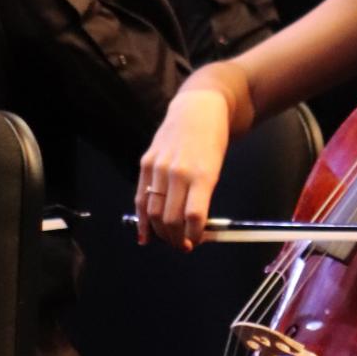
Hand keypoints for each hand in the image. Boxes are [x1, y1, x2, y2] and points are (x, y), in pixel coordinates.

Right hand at [135, 85, 232, 249]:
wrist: (198, 111)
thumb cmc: (212, 143)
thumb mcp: (216, 170)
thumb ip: (203, 198)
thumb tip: (193, 229)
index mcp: (202, 175)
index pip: (194, 216)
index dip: (194, 235)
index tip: (196, 242)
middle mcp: (178, 172)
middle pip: (170, 219)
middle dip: (176, 239)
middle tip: (182, 245)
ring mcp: (159, 167)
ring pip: (153, 212)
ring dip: (159, 232)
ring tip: (168, 239)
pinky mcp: (146, 162)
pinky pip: (140, 197)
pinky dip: (142, 219)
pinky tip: (145, 234)